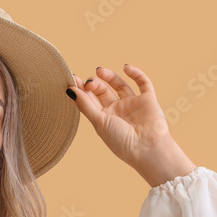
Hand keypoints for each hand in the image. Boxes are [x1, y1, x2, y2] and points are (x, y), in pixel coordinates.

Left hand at [67, 64, 194, 186]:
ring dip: (110, 77)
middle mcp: (117, 111)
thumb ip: (85, 105)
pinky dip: (135, 73)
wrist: (147, 148)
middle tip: (90, 82)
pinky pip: (143, 83)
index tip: (73, 79)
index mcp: (104, 119)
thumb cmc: (121, 140)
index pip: (90, 100)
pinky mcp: (148, 100)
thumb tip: (69, 89)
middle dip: (94, 84)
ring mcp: (133, 104)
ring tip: (100, 71)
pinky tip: (125, 67)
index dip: (82, 89)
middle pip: (103, 91)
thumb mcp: (99, 123)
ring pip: (120, 85)